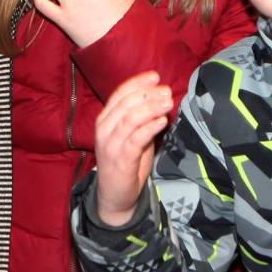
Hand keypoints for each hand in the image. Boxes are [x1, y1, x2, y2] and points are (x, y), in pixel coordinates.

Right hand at [93, 72, 171, 226]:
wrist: (115, 195)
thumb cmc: (127, 162)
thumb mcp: (133, 136)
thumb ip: (143, 119)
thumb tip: (162, 99)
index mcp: (105, 120)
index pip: (119, 94)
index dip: (137, 83)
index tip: (155, 76)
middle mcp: (104, 129)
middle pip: (125, 103)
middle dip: (148, 94)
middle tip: (166, 91)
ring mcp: (110, 144)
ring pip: (130, 118)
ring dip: (151, 108)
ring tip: (168, 103)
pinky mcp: (120, 159)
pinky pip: (136, 138)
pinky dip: (150, 127)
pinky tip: (162, 122)